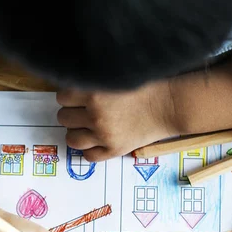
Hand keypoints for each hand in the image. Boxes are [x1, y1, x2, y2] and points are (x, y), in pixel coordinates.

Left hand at [56, 80, 176, 160]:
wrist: (169, 105)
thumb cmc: (146, 85)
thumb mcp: (115, 75)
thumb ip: (93, 80)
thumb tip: (72, 86)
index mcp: (94, 93)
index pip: (62, 97)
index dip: (70, 96)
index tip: (78, 96)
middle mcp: (95, 116)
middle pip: (64, 117)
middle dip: (72, 113)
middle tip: (84, 110)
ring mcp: (104, 136)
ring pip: (71, 139)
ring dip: (76, 132)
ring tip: (86, 127)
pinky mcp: (114, 150)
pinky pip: (88, 156)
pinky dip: (89, 149)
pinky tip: (97, 141)